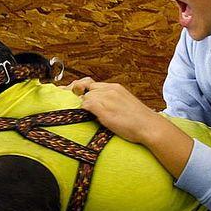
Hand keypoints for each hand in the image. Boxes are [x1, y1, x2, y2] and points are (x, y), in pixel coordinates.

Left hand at [62, 78, 193, 177]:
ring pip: (85, 95)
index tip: (69, 90)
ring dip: (79, 103)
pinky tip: (83, 115)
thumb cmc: (139, 121)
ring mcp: (107, 98)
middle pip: (84, 87)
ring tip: (74, 110)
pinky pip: (86, 104)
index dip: (78, 87)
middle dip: (72, 91)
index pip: (91, 83)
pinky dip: (82, 109)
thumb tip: (99, 109)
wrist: (149, 126)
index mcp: (115, 88)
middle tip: (61, 94)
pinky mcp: (104, 108)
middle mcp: (110, 90)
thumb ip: (112, 103)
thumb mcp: (125, 106)